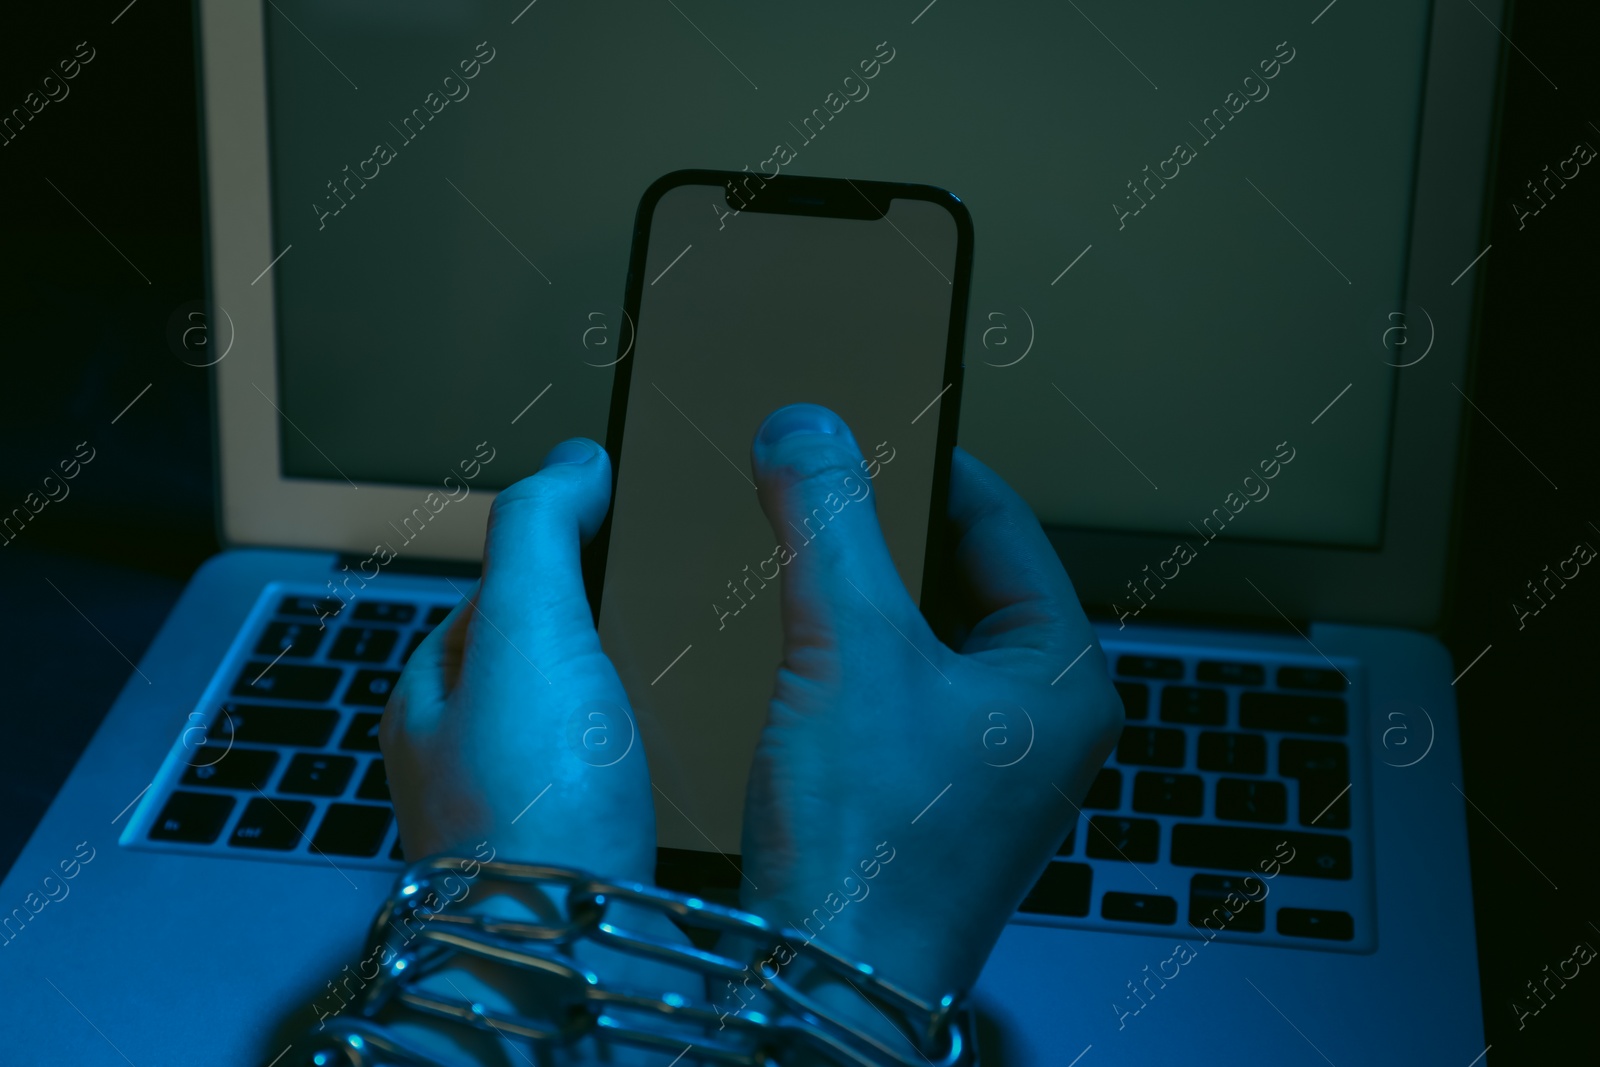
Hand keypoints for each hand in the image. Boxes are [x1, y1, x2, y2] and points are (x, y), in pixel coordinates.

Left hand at [383, 437, 654, 878]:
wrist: (563, 948)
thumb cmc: (528, 804)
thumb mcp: (525, 629)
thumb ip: (537, 531)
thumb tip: (571, 460)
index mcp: (434, 689)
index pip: (499, 585)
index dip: (562, 544)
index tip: (625, 518)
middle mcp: (466, 752)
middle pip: (543, 653)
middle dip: (602, 622)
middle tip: (672, 600)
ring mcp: (521, 807)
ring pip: (583, 718)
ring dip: (632, 692)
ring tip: (693, 672)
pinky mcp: (577, 852)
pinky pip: (616, 774)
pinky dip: (649, 752)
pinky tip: (687, 756)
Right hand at [737, 404, 1123, 1021]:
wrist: (826, 986)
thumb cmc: (873, 853)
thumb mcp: (850, 649)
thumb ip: (828, 523)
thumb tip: (807, 430)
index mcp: (1061, 679)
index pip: (1002, 524)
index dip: (926, 466)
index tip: (865, 429)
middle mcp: (1039, 726)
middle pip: (959, 582)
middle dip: (881, 538)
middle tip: (816, 496)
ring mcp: (987, 771)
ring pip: (921, 642)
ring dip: (857, 602)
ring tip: (794, 568)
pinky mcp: (930, 804)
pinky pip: (892, 699)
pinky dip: (844, 665)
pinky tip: (788, 657)